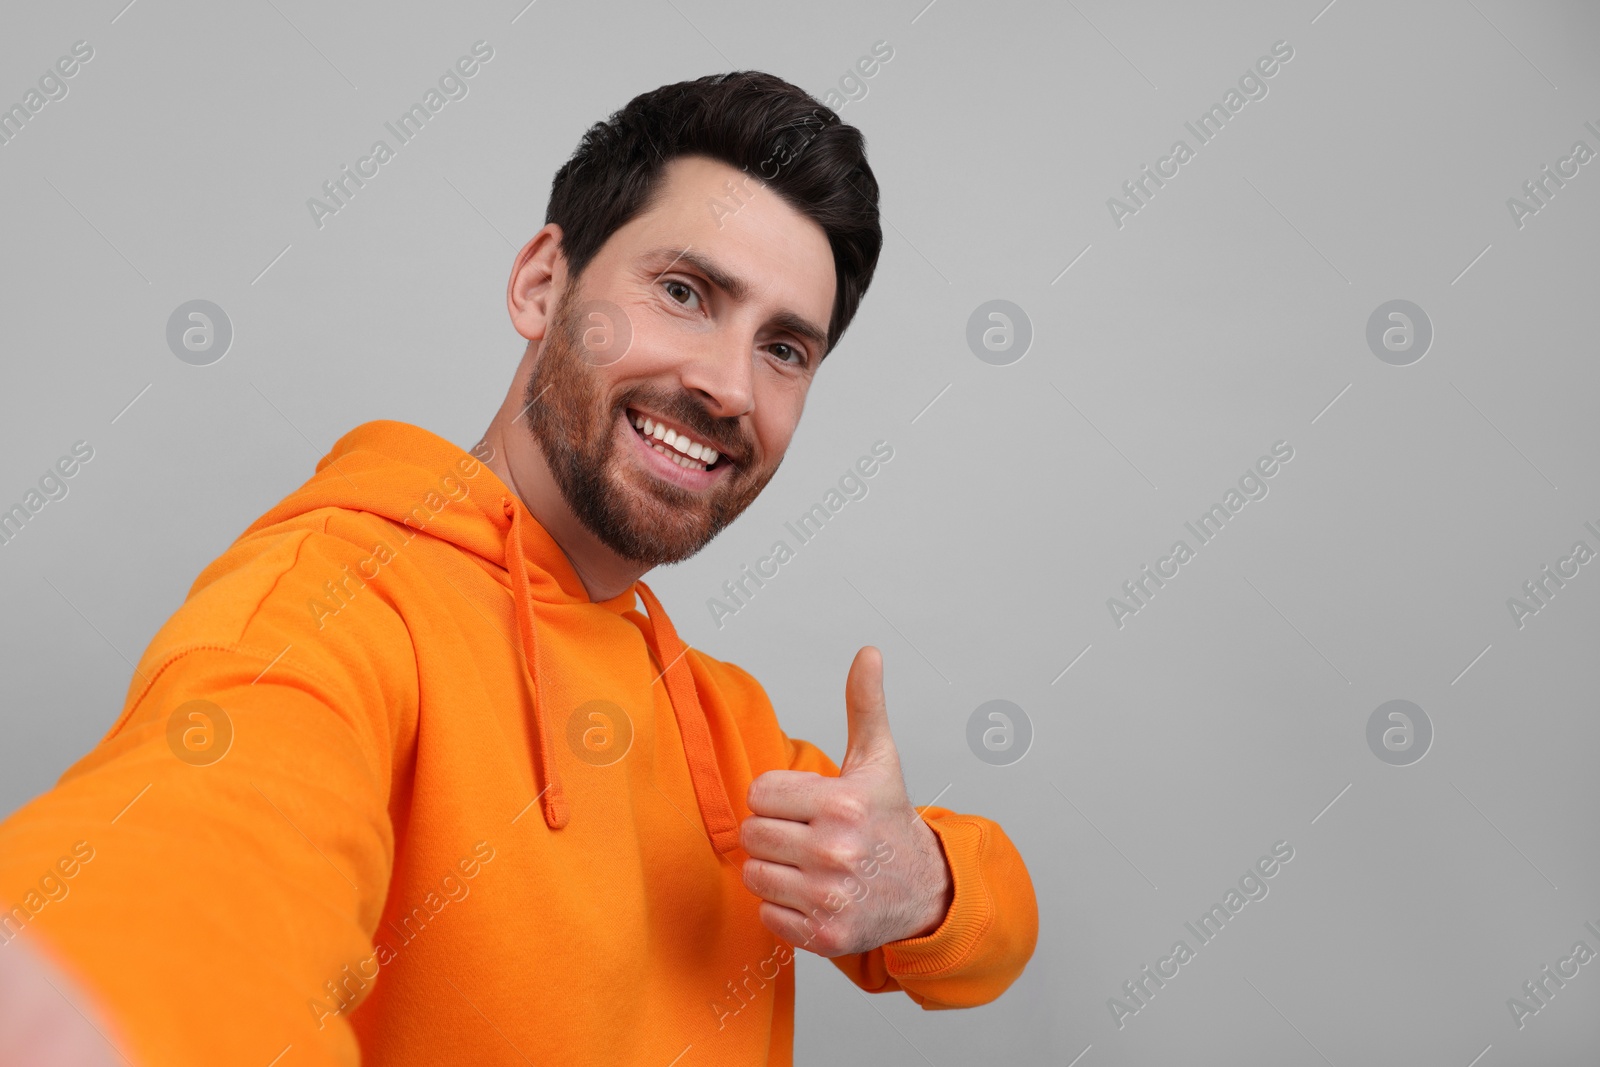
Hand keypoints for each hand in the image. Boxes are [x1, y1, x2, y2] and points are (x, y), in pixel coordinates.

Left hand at [740, 646, 953, 956]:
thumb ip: (864, 705)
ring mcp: (830, 897)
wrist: (925, 891)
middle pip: (752, 834)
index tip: (809, 804)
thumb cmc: (889, 820)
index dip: (780, 796)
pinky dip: (784, 909)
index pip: (759, 792)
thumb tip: (868, 652)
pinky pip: (766, 915)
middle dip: (775, 832)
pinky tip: (815, 896)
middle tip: (808, 836)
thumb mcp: (878, 760)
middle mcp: (835, 851)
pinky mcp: (825, 936)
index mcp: (842, 803)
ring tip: (810, 866)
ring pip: (754, 874)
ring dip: (776, 871)